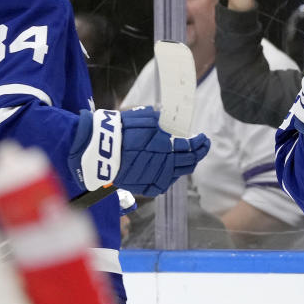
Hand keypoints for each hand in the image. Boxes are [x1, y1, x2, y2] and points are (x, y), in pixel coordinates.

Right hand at [69, 108, 210, 196]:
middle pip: (189, 162)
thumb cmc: (120, 129)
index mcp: (167, 146)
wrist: (99, 149)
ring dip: (185, 165)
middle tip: (200, 147)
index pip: (192, 147)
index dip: (201, 143)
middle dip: (197, 153)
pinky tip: (170, 169)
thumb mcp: (142, 117)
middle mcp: (165, 164)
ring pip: (178, 174)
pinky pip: (164, 183)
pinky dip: (170, 175)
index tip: (203, 138)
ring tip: (187, 157)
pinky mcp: (145, 187)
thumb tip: (165, 118)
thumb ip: (158, 119)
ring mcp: (155, 177)